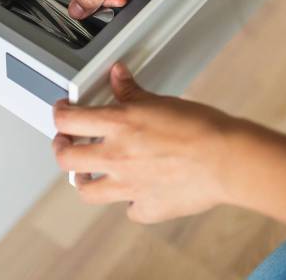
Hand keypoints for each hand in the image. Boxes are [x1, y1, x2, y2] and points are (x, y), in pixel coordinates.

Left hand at [52, 63, 248, 223]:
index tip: (61, 112)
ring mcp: (128, 187)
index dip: (58, 115)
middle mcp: (116, 158)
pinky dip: (132, 202)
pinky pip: (130, 209)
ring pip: (87, 191)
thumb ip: (132, 92)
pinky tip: (139, 193)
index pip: (67, 120)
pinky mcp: (147, 208)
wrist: (226, 160)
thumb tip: (118, 76)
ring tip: (88, 173)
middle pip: (66, 159)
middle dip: (61, 150)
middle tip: (66, 144)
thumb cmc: (200, 128)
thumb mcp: (160, 101)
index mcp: (118, 126)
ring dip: (84, 181)